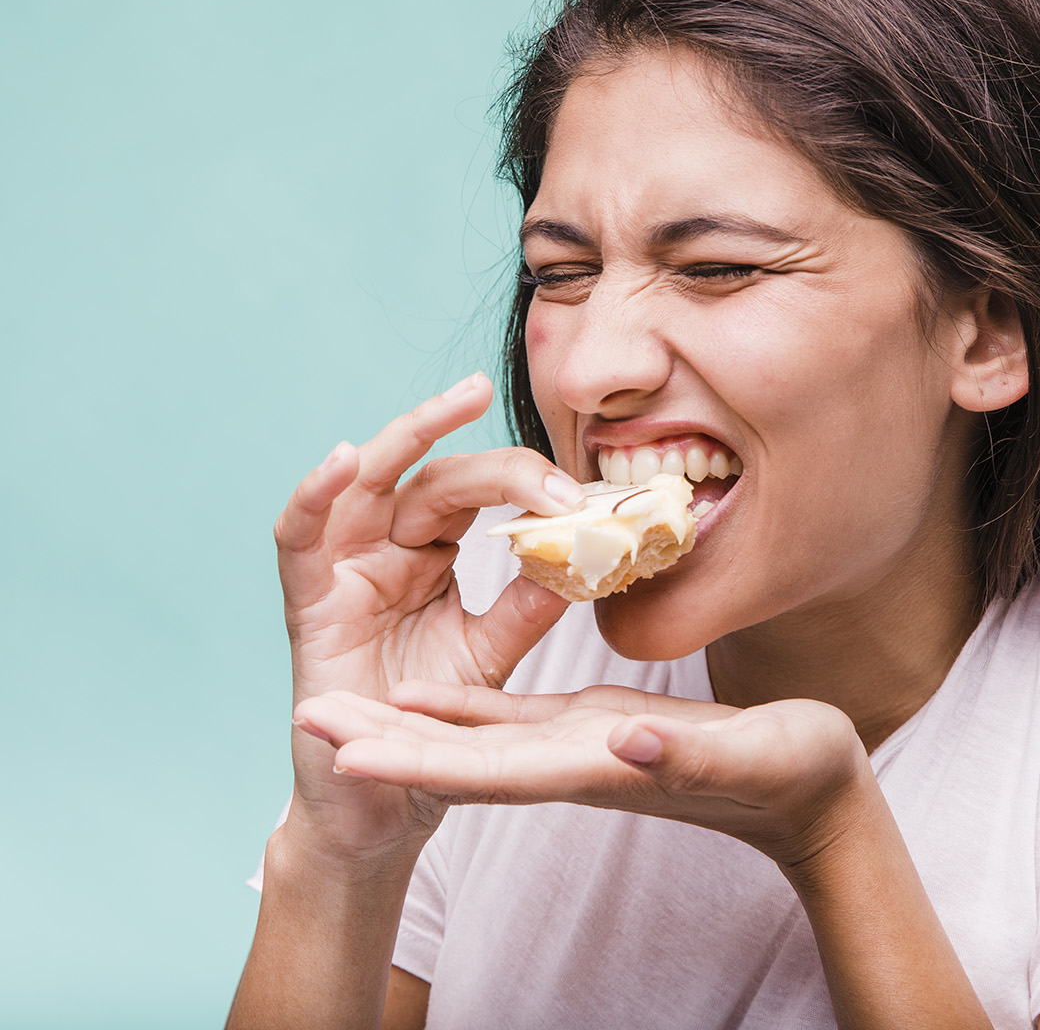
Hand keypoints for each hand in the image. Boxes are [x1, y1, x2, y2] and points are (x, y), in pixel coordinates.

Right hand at [272, 373, 584, 860]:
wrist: (384, 803)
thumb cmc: (434, 726)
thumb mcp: (494, 657)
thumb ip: (528, 608)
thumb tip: (585, 554)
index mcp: (435, 555)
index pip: (478, 493)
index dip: (523, 482)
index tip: (578, 488)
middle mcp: (389, 551)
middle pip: (431, 478)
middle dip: (469, 441)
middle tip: (494, 393)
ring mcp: (346, 574)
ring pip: (366, 485)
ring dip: (402, 438)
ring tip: (451, 402)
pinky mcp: (307, 605)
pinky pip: (298, 538)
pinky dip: (314, 496)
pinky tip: (344, 461)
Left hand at [291, 681, 872, 867]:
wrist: (815, 794)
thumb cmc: (796, 777)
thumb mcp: (751, 758)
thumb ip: (688, 757)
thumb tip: (623, 745)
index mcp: (598, 769)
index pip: (489, 773)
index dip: (415, 765)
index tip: (343, 756)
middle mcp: (572, 766)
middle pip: (458, 759)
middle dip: (382, 744)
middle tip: (304, 720)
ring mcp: (579, 750)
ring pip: (474, 739)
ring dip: (405, 728)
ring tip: (340, 709)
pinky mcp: (595, 729)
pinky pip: (513, 719)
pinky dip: (463, 709)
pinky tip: (427, 693)